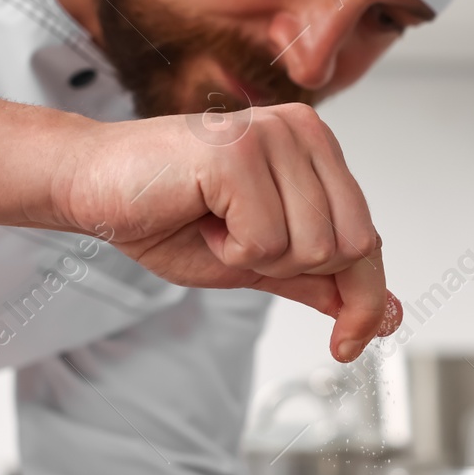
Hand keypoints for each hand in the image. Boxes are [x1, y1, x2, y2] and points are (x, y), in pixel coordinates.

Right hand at [51, 103, 399, 361]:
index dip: (364, 298)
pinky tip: (201, 217)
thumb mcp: (257, 260)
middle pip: (351, 247)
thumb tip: (381, 315)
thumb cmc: (168, 214)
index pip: (369, 238)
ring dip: (254, 257)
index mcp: (317, 149)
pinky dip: (231, 249)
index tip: (351, 342)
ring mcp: (274, 136)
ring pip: (310, 247)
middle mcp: (305, 132)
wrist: (92, 187)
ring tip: (215, 223)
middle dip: (291, 270)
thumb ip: (319, 280)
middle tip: (236, 240)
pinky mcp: (240, 153)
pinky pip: (265, 242)